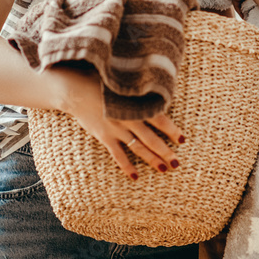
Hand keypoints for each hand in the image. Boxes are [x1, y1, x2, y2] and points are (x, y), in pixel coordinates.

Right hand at [48, 66, 184, 179]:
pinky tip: (135, 176)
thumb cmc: (101, 82)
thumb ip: (139, 91)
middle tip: (177, 163)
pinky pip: (118, 154)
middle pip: (151, 138)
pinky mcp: (104, 136)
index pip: (160, 119)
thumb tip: (156, 90)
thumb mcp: (123, 84)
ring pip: (138, 148)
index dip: (172, 130)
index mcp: (136, 104)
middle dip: (165, 151)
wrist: (76, 90)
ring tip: (165, 169)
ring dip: (152, 159)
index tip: (182, 140)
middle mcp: (128, 118)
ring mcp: (116, 129)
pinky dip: (127, 166)